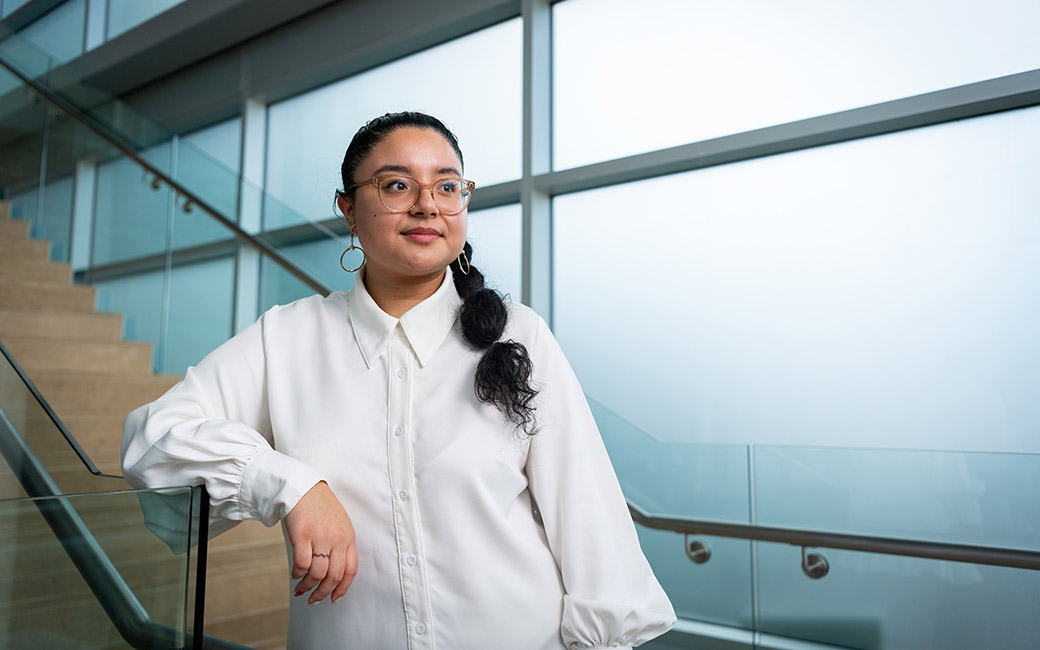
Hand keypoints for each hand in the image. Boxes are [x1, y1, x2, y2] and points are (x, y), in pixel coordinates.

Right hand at [284, 481, 357, 605]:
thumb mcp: (339, 525)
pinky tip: (295, 573)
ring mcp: (320, 536)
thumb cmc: (320, 508)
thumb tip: (333, 574)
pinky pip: (302, 564)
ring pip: (317, 574)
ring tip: (301, 587)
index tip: (334, 599)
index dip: (342, 589)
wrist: (303, 487)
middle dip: (323, 593)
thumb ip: (340, 546)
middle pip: (334, 576)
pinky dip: (297, 573)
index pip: (351, 570)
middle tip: (313, 600)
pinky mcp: (302, 535)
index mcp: (349, 537)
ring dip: (307, 585)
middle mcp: (337, 538)